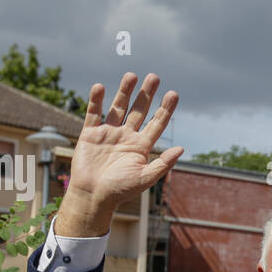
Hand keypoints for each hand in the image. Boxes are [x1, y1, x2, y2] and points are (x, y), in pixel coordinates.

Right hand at [57, 73, 184, 234]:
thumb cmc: (120, 191)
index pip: (157, 123)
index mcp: (141, 147)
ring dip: (124, 92)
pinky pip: (93, 114)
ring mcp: (108, 134)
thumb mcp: (145, 178)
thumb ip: (163, 164)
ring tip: (132, 75)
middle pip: (139, 110)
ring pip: (118, 108)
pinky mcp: (89, 134)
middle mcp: (126, 137)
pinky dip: (96, 101)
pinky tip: (100, 87)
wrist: (92, 196)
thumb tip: (181, 149)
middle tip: (154, 77)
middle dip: (146, 94)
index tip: (173, 94)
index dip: (165, 109)